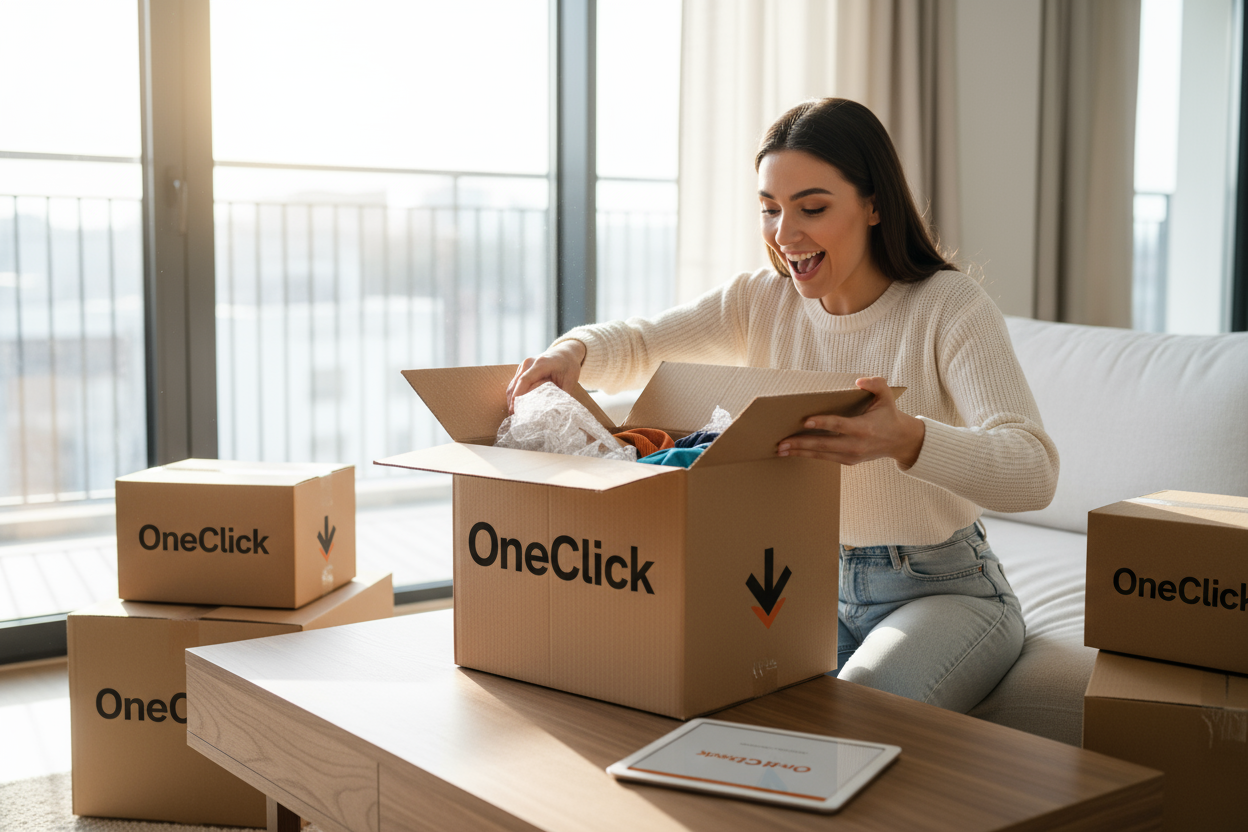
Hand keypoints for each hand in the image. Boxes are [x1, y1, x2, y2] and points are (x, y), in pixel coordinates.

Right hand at [506, 340, 587, 412]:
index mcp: (541, 364)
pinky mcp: (521, 369)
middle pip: (516, 384)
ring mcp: (524, 365)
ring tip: (514, 415)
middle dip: (513, 402)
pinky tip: (515, 407)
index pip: (525, 380)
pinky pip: (514, 383)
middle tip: (514, 418)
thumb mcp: (570, 380)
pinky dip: (513, 395)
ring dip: (511, 400)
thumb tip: (558, 411)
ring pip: (513, 385)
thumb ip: (563, 394)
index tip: (515, 410)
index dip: (518, 396)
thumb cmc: (569, 366)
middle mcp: (529, 362)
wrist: (565, 352)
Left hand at [776, 377, 924, 467]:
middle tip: (781, 442)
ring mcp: (851, 455)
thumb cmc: (889, 415)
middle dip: (801, 443)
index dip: (823, 423)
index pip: (839, 425)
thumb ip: (876, 384)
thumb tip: (859, 380)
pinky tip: (793, 452)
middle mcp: (856, 445)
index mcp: (864, 428)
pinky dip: (808, 455)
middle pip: (824, 444)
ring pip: (821, 454)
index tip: (805, 421)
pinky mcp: (848, 461)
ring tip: (780, 449)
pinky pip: (824, 458)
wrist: (900, 441)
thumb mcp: (887, 396)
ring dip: (799, 452)